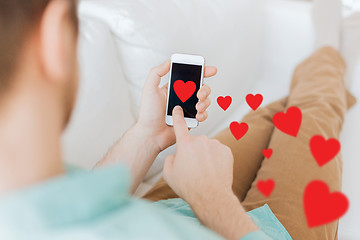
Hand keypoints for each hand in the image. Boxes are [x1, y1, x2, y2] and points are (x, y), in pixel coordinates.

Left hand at [136, 60, 216, 151]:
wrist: (151, 134)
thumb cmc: (148, 113)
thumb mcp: (149, 89)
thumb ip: (156, 73)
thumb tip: (169, 62)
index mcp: (175, 88)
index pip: (191, 76)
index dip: (203, 72)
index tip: (211, 70)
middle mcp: (183, 97)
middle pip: (202, 88)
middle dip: (205, 89)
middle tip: (199, 94)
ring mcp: (188, 109)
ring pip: (205, 101)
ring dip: (205, 102)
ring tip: (197, 106)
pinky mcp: (191, 120)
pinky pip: (203, 115)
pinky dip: (204, 114)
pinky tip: (197, 115)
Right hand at [163, 106, 257, 239]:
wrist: (211, 196)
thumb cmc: (189, 186)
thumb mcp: (168, 173)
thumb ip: (170, 159)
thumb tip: (176, 155)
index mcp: (185, 144)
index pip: (179, 125)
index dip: (177, 116)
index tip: (178, 108)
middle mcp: (201, 140)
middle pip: (194, 143)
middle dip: (192, 152)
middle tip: (193, 168)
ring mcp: (215, 144)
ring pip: (207, 147)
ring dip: (205, 156)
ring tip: (204, 172)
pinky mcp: (226, 151)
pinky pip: (218, 152)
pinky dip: (215, 159)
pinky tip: (213, 170)